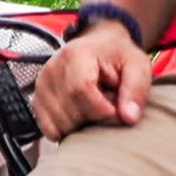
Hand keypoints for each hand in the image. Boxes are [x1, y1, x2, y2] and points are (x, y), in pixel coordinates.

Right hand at [31, 21, 151, 141]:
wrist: (100, 46)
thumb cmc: (119, 57)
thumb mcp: (138, 66)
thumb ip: (135, 90)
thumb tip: (128, 117)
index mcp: (75, 55)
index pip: (80, 90)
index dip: (101, 109)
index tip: (116, 108)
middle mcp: (52, 68)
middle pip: (70, 111)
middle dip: (94, 118)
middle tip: (107, 103)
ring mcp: (42, 85)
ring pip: (60, 124)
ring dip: (82, 125)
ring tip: (93, 106)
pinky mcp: (38, 99)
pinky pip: (49, 129)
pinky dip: (67, 130)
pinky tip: (80, 115)